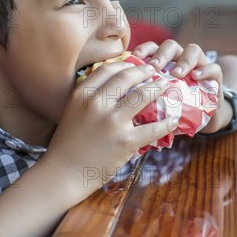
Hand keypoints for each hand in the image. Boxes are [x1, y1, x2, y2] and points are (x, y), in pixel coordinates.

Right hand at [41, 62, 178, 195]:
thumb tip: (114, 85)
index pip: (108, 69)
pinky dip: (166, 123)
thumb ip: (90, 97)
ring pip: (141, 96)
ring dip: (157, 88)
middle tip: (153, 71)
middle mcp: (97, 104)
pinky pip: (152, 128)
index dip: (125, 63)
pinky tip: (174, 119)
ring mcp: (112, 122)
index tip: (135, 64)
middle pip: (126, 77)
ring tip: (165, 86)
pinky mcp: (125, 141)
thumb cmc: (67, 144)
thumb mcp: (73, 111)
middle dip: (144, 71)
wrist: (63, 173)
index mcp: (82, 95)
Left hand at [132, 40, 229, 133]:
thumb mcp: (160, 102)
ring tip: (176, 74)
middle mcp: (181, 59)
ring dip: (184, 60)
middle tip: (155, 67)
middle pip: (171, 46)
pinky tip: (196, 77)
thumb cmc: (177, 109)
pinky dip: (205, 70)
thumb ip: (147, 97)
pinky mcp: (215, 76)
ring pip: (193, 50)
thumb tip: (125, 104)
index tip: (135, 58)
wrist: (205, 116)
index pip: (153, 48)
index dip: (143, 50)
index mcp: (165, 63)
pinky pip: (213, 67)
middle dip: (162, 54)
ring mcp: (199, 65)